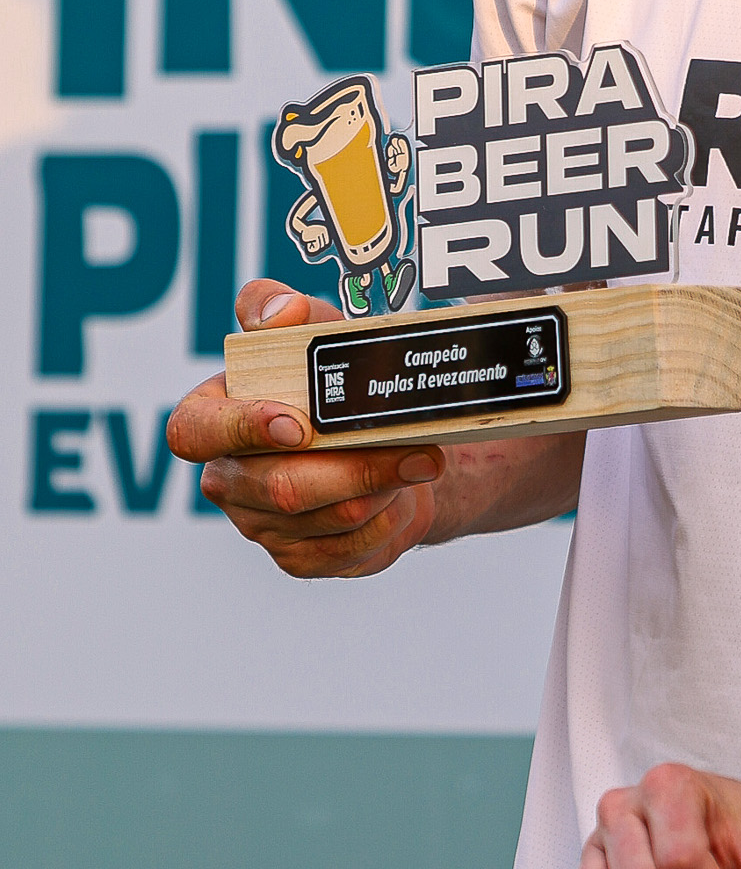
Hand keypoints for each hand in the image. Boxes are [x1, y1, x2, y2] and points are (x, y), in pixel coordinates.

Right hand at [166, 279, 446, 577]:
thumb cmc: (334, 380)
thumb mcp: (313, 331)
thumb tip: (283, 311)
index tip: (297, 423)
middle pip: (281, 487)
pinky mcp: (300, 559)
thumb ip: (284, 310)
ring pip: (329, 518)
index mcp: (212, 419)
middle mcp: (229, 478)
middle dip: (355, 468)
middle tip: (414, 448)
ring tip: (419, 459)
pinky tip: (402, 495)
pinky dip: (389, 518)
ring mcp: (261, 524)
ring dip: (384, 487)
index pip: (193, 432)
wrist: (385, 441)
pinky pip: (350, 549)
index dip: (241, 429)